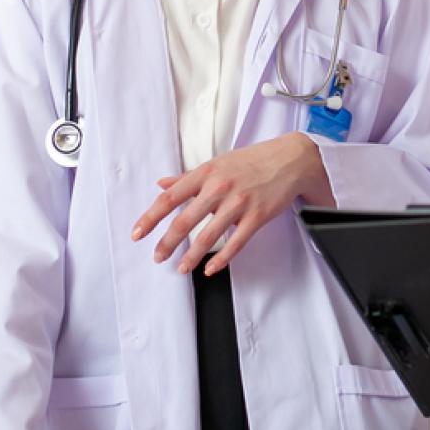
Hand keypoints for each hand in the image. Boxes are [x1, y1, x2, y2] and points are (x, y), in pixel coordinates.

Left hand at [131, 133, 334, 275]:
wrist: (291, 159)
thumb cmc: (253, 160)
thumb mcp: (217, 163)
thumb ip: (188, 177)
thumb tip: (162, 183)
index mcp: (206, 173)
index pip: (170, 198)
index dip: (151, 218)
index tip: (138, 233)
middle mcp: (219, 187)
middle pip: (185, 220)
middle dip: (167, 242)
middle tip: (157, 257)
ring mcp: (239, 203)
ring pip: (208, 235)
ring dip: (191, 256)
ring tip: (180, 269)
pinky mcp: (257, 216)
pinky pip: (235, 243)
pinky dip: (221, 259)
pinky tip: (210, 269)